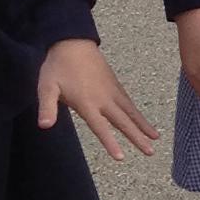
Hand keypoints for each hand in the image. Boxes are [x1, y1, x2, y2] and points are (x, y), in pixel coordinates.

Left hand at [37, 38, 159, 160]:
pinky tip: (143, 121)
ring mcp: (112, 91)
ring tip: (156, 138)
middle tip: (151, 152)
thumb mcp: (47, 87)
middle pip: (123, 122)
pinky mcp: (115, 85)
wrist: (73, 42)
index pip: (100, 127)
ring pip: (131, 112)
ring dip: (143, 126)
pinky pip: (129, 103)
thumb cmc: (58, 67)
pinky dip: (138, 114)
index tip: (121, 157)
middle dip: (137, 138)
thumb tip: (44, 126)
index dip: (110, 142)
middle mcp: (104, 99)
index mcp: (87, 102)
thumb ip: (47, 107)